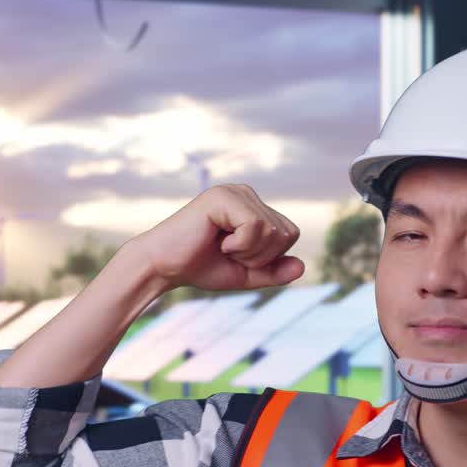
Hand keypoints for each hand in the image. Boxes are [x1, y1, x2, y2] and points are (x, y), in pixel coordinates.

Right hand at [135, 184, 305, 291]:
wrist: (163, 267)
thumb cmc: (201, 267)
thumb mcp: (246, 274)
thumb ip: (275, 271)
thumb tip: (303, 267)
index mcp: (254, 207)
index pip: (290, 234)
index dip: (269, 257)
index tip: (237, 256)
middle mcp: (247, 194)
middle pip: (286, 233)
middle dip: (261, 256)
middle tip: (228, 253)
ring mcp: (235, 192)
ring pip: (272, 231)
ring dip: (249, 252)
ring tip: (222, 247)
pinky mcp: (222, 196)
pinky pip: (255, 227)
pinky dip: (240, 245)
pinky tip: (217, 242)